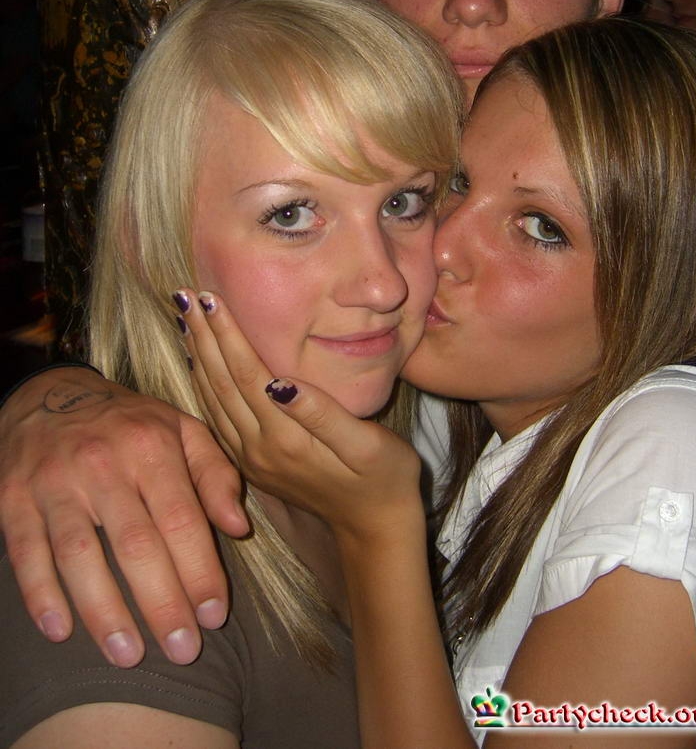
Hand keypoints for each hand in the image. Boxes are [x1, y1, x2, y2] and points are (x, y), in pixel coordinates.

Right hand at [0, 366, 248, 665]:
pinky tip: (60, 631)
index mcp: (152, 447)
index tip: (214, 617)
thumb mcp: (183, 431)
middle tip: (182, 652)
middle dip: (161, 603)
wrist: (51, 395)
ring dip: (104, 611)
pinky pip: (26, 553)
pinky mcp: (14, 499)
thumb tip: (239, 527)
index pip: (181, 519)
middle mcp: (104, 464)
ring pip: (79, 555)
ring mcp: (56, 483)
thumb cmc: (130, 424)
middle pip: (135, 544)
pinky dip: (40, 595)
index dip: (199, 571)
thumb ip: (216, 475)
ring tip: (128, 655)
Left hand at [181, 289, 423, 541]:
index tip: (210, 297)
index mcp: (286, 439)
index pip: (247, 374)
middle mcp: (260, 449)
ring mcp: (252, 459)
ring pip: (213, 400)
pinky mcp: (252, 464)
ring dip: (197, 357)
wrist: (376, 529)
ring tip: (184, 319)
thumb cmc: (385, 479)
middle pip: (221, 383)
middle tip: (184, 294)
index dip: (228, 334)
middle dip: (203, 336)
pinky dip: (203, 386)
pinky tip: (198, 364)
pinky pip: (217, 419)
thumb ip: (323, 414)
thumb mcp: (369, 446)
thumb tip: (282, 382)